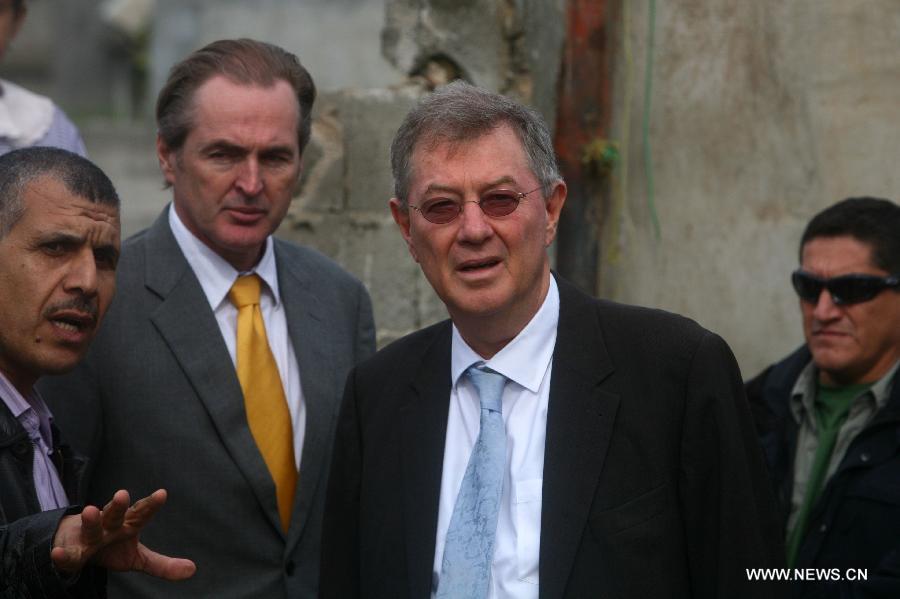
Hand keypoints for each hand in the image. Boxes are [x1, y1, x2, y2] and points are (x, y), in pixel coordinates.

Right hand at [51, 489, 195, 579]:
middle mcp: (108, 526)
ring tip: (91, 510)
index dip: (150, 504)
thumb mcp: (137, 557)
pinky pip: (67, 554)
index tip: (162, 494)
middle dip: (118, 505)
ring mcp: (88, 536)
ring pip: (90, 526)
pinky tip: (57, 553)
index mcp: (127, 525)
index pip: (141, 513)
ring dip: (90, 519)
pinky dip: (62, 554)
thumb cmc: (111, 547)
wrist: (76, 548)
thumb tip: (192, 570)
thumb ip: (162, 564)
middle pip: (114, 514)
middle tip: (122, 494)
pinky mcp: (70, 551)